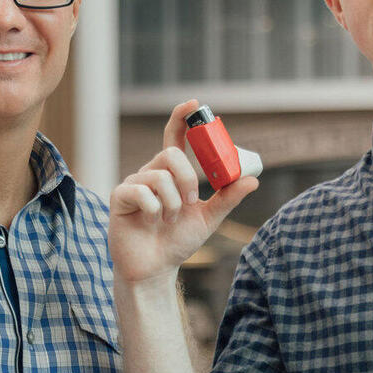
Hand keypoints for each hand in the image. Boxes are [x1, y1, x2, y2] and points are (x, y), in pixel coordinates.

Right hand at [109, 100, 258, 284]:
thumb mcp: (209, 218)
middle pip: (171, 155)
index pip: (174, 136)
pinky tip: (151, 222)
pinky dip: (154, 210)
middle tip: (191, 201)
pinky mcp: (119, 197)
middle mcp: (151, 172)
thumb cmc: (177, 241)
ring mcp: (134, 183)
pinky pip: (141, 192)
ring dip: (173, 203)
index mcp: (171, 172)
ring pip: (159, 176)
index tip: (194, 104)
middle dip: (188, 178)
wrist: (155, 268)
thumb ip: (227, 198)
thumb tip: (253, 180)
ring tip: (169, 220)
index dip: (182, 117)